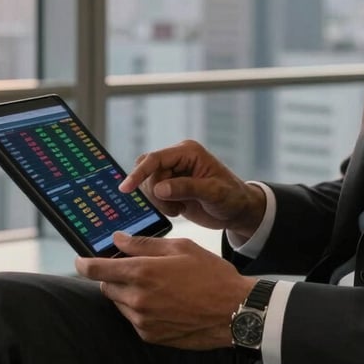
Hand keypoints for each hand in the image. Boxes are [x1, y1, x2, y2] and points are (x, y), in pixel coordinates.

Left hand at [75, 232, 256, 348]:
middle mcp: (137, 299)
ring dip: (128, 292)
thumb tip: (118, 239)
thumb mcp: (181, 248)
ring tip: (158, 285)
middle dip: (114, 275)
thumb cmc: (211, 275)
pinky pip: (135, 319)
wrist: (234, 312)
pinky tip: (165, 301)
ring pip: (120, 303)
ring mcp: (142, 321)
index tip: (80, 260)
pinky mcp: (151, 335)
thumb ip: (144, 244)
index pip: (97, 270)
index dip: (84, 264)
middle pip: (107, 286)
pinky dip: (141, 309)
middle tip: (135, 267)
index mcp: (142, 272)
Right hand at [120, 140, 265, 240]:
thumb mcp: (214, 193)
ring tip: (180, 208)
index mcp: (188, 152)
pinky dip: (161, 206)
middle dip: (154, 192)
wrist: (238, 210)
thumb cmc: (232, 198)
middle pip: (148, 172)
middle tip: (173, 207)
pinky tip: (178, 209)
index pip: (155, 159)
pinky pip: (152, 194)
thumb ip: (187, 188)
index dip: (139, 173)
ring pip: (148, 185)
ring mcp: (173, 172)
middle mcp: (178, 159)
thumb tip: (160, 188)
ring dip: (159, 201)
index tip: (126, 188)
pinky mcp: (171, 186)